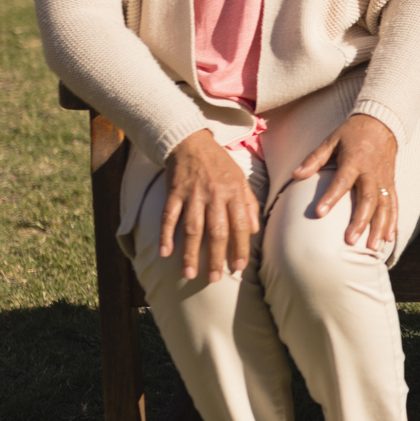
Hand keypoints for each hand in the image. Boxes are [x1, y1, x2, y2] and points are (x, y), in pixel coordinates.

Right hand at [161, 129, 259, 281]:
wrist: (191, 141)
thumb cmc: (219, 164)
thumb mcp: (241, 179)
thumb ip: (249, 204)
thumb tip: (254, 231)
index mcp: (234, 192)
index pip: (240, 226)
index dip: (240, 248)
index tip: (239, 267)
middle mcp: (215, 195)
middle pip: (216, 231)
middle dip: (216, 257)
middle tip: (214, 278)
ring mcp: (193, 194)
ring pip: (192, 228)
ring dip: (190, 253)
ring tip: (189, 273)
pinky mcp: (174, 192)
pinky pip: (169, 216)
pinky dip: (166, 235)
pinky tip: (165, 252)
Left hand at [293, 113, 400, 254]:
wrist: (382, 123)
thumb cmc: (352, 133)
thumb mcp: (331, 140)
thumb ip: (314, 159)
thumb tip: (295, 175)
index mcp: (354, 160)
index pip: (342, 181)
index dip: (331, 196)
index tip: (319, 213)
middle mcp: (371, 172)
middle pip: (368, 199)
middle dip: (361, 221)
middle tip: (350, 241)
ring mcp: (384, 179)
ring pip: (384, 206)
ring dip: (379, 227)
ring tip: (373, 248)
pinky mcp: (391, 183)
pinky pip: (393, 204)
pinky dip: (392, 221)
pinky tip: (388, 239)